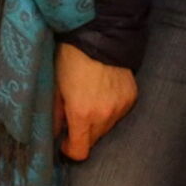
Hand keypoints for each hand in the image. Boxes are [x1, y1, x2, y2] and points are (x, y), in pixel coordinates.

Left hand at [53, 43, 137, 159]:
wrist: (101, 33)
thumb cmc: (71, 58)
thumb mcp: (55, 85)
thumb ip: (54, 114)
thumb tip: (53, 133)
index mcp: (82, 114)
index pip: (80, 152)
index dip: (69, 149)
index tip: (64, 140)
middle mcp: (105, 115)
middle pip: (93, 140)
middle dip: (82, 133)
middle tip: (74, 114)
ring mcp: (121, 107)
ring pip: (107, 127)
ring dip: (97, 121)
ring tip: (89, 99)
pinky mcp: (131, 97)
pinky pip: (119, 112)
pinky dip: (110, 108)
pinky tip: (103, 91)